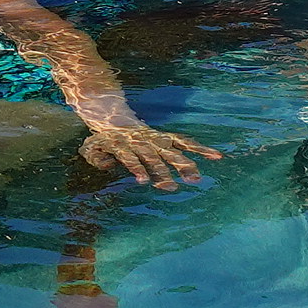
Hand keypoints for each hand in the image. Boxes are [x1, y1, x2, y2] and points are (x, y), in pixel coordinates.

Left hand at [79, 124, 220, 191]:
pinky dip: (200, 149)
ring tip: (196, 178)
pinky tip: (216, 157)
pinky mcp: (166, 138)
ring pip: (172, 151)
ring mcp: (156, 140)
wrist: (114, 120)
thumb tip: (106, 164)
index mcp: (123, 145)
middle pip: (154, 157)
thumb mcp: (90, 147)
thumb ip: (95, 156)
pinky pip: (185, 142)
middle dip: (163, 172)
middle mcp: (142, 142)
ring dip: (184, 164)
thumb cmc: (103, 141)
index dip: (136, 167)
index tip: (143, 181)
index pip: (130, 157)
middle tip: (171, 188)